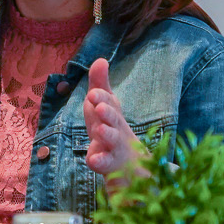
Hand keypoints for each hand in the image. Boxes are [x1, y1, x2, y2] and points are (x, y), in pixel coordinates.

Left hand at [81, 58, 139, 176]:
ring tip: (100, 130)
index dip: (102, 98)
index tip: (93, 93)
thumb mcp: (104, 104)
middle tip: (100, 108)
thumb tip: (100, 59)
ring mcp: (114, 147)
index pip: (108, 103)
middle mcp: (116, 128)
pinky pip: (105, 163)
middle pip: (114, 120)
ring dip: (107, 135)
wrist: (130, 161)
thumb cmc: (111, 126)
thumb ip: (100, 83)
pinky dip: (100, 161)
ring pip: (112, 141)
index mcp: (112, 113)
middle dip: (108, 113)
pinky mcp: (109, 164)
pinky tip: (93, 160)